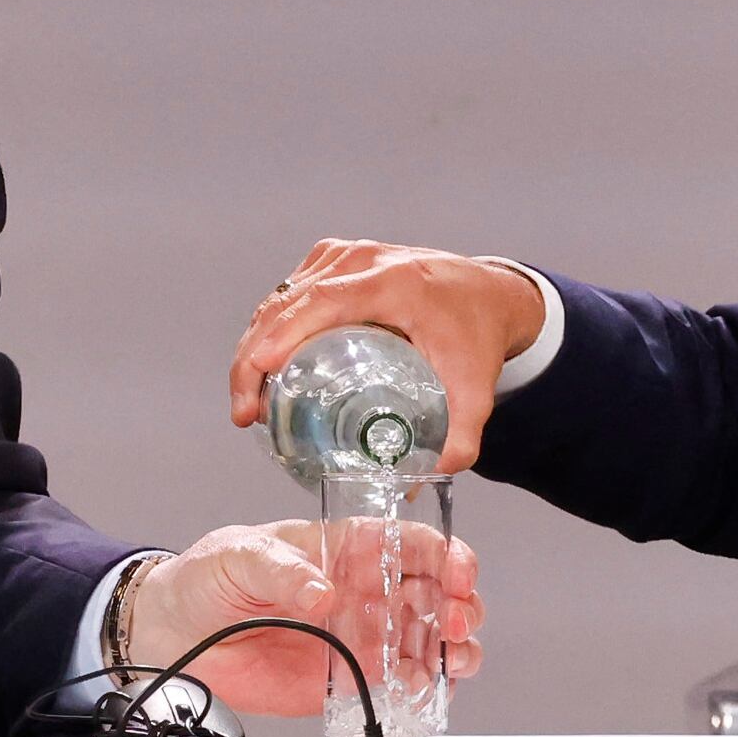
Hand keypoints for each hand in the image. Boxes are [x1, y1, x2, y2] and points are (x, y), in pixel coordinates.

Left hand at [126, 519, 486, 717]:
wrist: (172, 633)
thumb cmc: (206, 577)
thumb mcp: (240, 555)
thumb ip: (283, 570)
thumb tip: (323, 591)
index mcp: (344, 547)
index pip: (410, 542)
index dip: (444, 554)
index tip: (457, 574)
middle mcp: (361, 590)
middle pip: (433, 592)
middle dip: (459, 605)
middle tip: (457, 623)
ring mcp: (359, 635)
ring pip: (426, 639)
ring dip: (450, 649)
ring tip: (452, 660)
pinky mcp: (346, 677)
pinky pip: (397, 683)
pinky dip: (421, 687)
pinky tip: (422, 689)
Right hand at [228, 241, 547, 474]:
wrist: (491, 294)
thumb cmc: (479, 336)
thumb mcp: (477, 391)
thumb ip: (460, 439)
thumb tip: (424, 480)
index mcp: (394, 282)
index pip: (325, 301)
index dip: (283, 333)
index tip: (257, 372)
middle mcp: (364, 260)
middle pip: (290, 302)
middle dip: (254, 357)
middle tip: (245, 412)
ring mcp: (345, 256)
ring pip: (282, 298)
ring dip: (255, 345)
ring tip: (249, 401)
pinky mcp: (336, 260)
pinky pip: (290, 292)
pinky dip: (269, 328)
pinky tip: (263, 368)